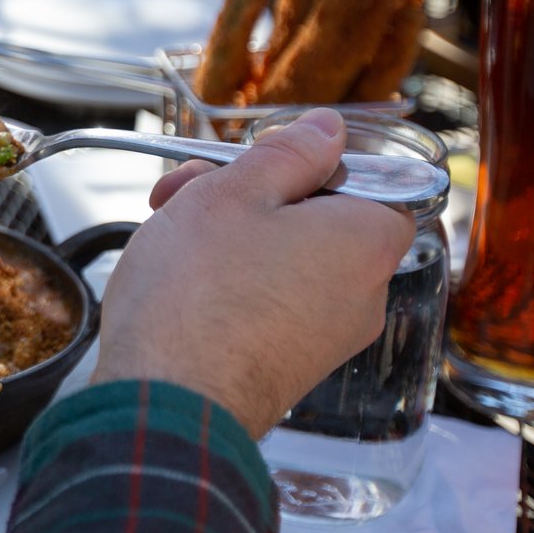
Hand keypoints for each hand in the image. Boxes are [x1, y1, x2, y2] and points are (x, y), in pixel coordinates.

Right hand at [90, 108, 415, 437]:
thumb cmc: (200, 293)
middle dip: (247, 195)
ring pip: (283, 259)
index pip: (365, 180)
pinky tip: (177, 282)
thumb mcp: (235, 191)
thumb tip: (329, 130)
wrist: (168, 401)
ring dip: (229, 237)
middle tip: (186, 191)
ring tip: (166, 233)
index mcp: (367, 242)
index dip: (306, 163)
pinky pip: (268, 304)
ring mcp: (326, 338)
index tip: (254, 162)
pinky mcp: (288, 368)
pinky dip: (229, 285)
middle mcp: (362, 295)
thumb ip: (289, 153)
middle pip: (313, 219)